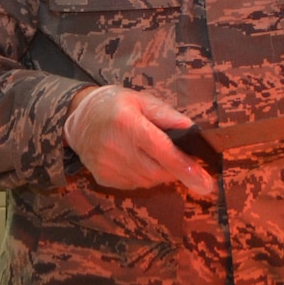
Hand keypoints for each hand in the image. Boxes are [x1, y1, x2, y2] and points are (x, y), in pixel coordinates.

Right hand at [64, 86, 214, 198]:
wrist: (78, 120)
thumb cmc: (113, 105)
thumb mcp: (140, 100)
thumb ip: (167, 114)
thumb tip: (192, 129)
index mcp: (127, 124)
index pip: (162, 151)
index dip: (185, 167)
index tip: (205, 181)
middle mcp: (116, 148)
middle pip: (158, 171)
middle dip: (174, 168)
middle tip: (176, 156)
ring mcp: (108, 166)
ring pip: (148, 180)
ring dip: (158, 171)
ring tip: (150, 153)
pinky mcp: (104, 178)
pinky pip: (135, 184)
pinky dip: (143, 175)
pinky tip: (136, 160)